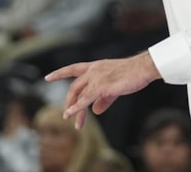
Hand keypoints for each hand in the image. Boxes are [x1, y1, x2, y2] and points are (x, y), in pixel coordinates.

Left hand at [45, 51, 160, 128]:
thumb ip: (104, 99)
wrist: (143, 69)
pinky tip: (71, 114)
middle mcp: (93, 70)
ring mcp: (96, 77)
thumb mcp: (114, 88)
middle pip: (74, 87)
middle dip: (69, 102)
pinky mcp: (102, 86)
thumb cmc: (131, 75)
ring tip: (74, 123)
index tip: (48, 77)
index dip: (60, 73)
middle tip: (67, 116)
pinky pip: (86, 99)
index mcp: (95, 67)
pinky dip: (77, 107)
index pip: (73, 69)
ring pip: (79, 95)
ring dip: (74, 110)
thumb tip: (95, 111)